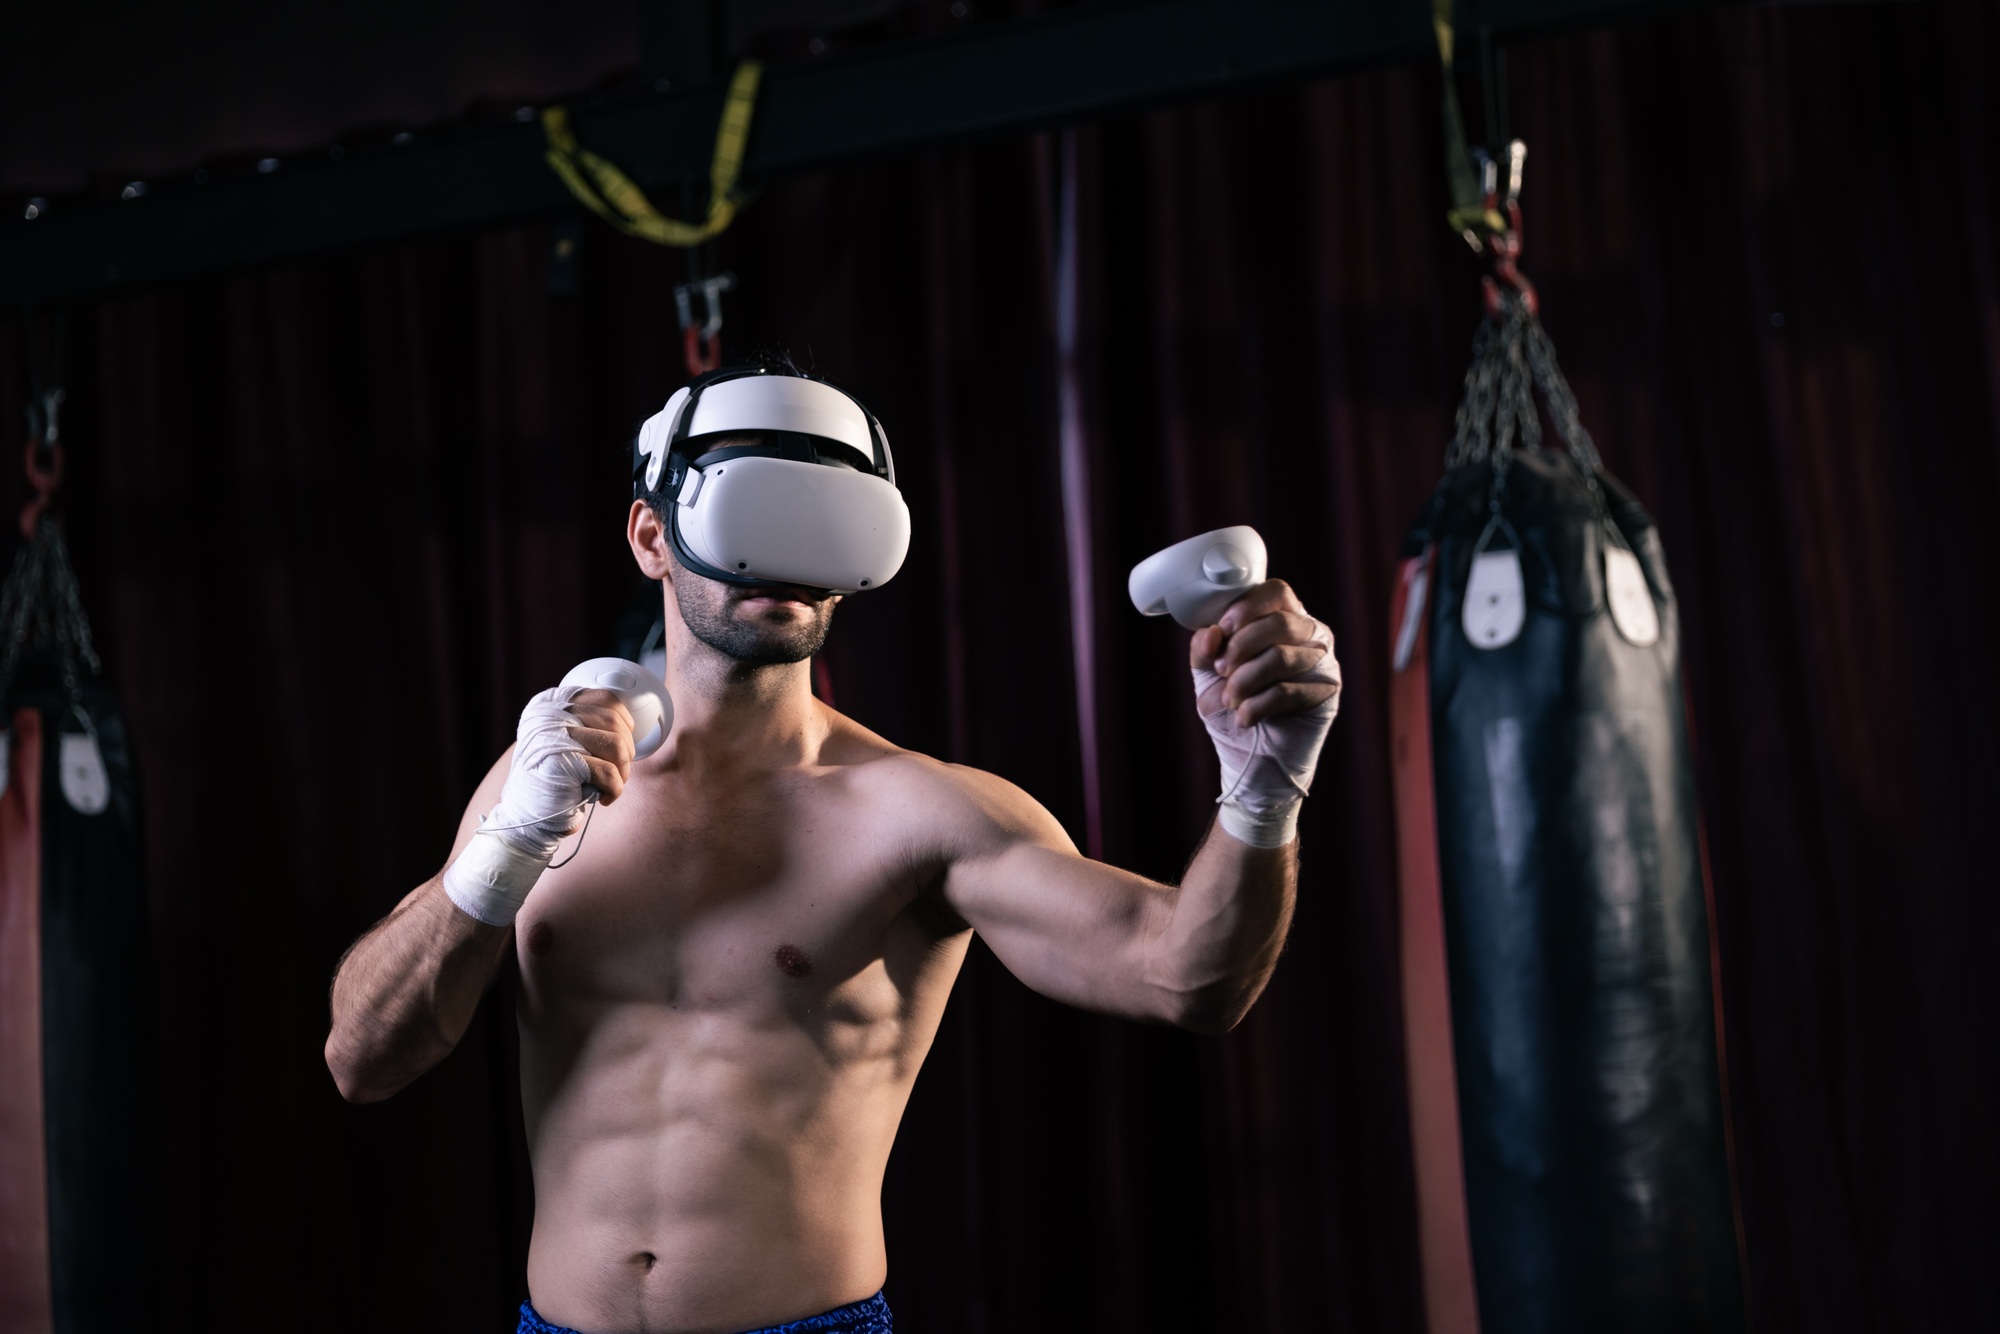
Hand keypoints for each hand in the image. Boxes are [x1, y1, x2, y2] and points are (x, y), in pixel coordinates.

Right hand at [443, 685, 638, 926]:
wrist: (526, 820)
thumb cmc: (554, 782)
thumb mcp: (569, 740)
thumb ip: (590, 723)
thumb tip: (634, 721)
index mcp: (551, 703)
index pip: (608, 699)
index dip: (625, 725)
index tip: (618, 748)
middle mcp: (548, 714)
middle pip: (615, 722)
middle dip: (627, 752)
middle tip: (617, 773)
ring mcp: (553, 736)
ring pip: (617, 745)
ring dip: (623, 771)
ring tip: (611, 786)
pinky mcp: (561, 762)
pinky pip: (610, 772)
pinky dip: (615, 789)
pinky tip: (604, 798)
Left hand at [1189, 581, 1341, 727]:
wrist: (1249, 757)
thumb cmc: (1233, 705)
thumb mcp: (1207, 672)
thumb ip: (1204, 647)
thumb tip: (1211, 633)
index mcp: (1284, 618)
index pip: (1277, 592)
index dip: (1248, 607)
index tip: (1222, 629)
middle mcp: (1311, 635)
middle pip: (1279, 622)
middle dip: (1240, 647)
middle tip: (1220, 670)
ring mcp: (1323, 663)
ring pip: (1281, 657)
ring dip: (1244, 680)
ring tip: (1230, 699)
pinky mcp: (1326, 694)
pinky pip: (1287, 691)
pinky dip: (1256, 705)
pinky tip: (1245, 717)